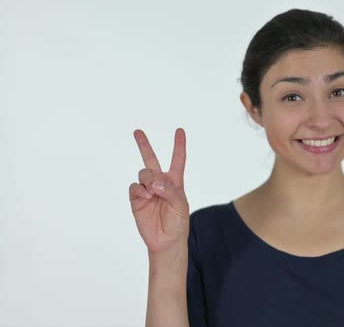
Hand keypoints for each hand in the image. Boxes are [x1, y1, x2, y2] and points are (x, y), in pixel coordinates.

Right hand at [129, 128, 189, 253]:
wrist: (166, 240)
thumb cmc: (178, 222)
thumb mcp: (181, 205)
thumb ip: (170, 191)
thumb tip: (154, 182)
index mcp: (175, 182)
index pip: (177, 160)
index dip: (179, 145)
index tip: (180, 131)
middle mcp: (160, 183)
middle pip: (151, 159)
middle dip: (144, 145)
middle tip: (137, 131)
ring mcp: (147, 190)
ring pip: (144, 173)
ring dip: (149, 179)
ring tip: (154, 192)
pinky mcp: (136, 199)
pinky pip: (135, 186)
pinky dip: (140, 190)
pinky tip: (146, 197)